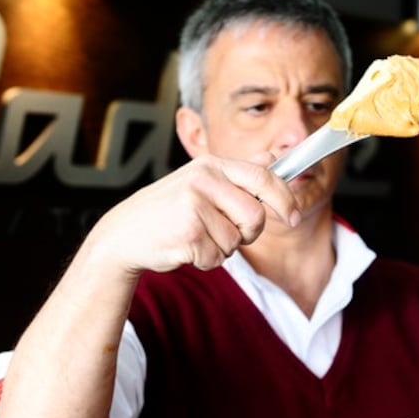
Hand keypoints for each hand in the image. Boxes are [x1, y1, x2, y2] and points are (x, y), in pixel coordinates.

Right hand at [88, 152, 300, 276]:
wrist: (124, 234)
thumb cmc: (167, 210)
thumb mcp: (200, 181)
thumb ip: (237, 172)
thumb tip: (270, 156)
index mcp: (211, 166)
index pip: (264, 177)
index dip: (285, 199)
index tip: (294, 217)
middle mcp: (203, 180)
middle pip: (256, 216)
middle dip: (250, 233)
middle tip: (233, 235)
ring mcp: (194, 206)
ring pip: (236, 241)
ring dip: (221, 248)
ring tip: (196, 237)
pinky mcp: (187, 234)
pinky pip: (217, 257)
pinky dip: (205, 260)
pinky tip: (185, 248)